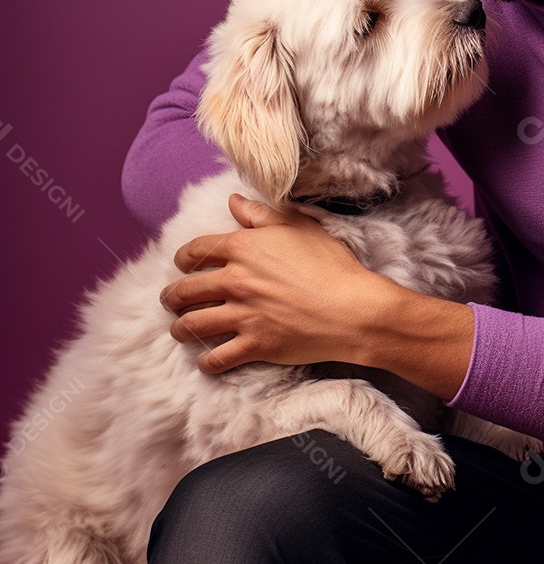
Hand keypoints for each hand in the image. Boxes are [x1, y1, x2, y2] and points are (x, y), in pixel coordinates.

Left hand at [160, 193, 387, 373]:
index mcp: (243, 248)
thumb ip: (262, 214)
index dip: (182, 258)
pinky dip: (207, 362)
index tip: (181, 264)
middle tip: (170, 300)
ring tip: (180, 329)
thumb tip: (234, 201)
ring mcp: (242, 315)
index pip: (195, 251)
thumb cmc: (330, 263)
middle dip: (171, 296)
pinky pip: (216, 358)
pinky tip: (206, 361)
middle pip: (185, 290)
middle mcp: (235, 281)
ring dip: (181, 328)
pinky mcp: (254, 345)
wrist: (352, 307)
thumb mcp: (299, 226)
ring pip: (193, 325)